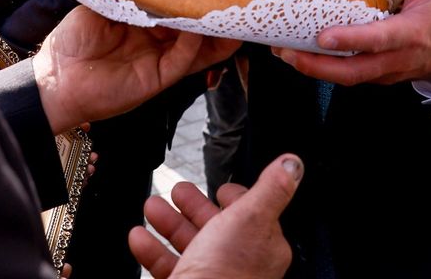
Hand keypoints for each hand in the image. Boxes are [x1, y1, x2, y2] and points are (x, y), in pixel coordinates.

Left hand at [33, 6, 238, 133]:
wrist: (55, 77)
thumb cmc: (72, 39)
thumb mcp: (98, 4)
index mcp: (141, 21)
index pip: (174, 7)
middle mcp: (155, 40)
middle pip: (192, 27)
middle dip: (212, 14)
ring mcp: (158, 60)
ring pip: (196, 48)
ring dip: (215, 36)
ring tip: (236, 19)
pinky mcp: (156, 79)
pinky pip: (180, 62)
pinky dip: (192, 48)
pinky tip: (198, 31)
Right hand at [129, 154, 301, 278]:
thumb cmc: (227, 274)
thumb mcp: (251, 218)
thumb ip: (271, 188)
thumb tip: (292, 163)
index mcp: (261, 244)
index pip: (250, 213)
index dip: (233, 197)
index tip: (220, 186)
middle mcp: (238, 264)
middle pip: (215, 227)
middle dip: (192, 205)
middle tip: (177, 190)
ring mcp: (212, 278)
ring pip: (189, 244)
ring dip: (168, 222)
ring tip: (151, 207)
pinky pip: (168, 266)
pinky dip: (151, 250)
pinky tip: (139, 237)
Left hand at [272, 0, 430, 85]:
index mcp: (409, 35)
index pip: (378, 40)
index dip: (351, 40)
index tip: (323, 37)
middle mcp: (394, 59)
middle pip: (353, 71)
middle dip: (317, 65)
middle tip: (286, 51)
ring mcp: (383, 72)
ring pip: (346, 77)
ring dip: (313, 68)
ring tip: (282, 51)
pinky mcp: (375, 75)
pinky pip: (346, 75)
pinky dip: (321, 68)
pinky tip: (298, 53)